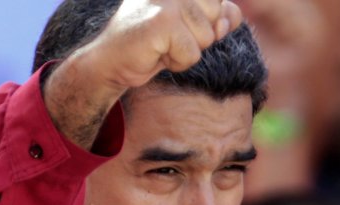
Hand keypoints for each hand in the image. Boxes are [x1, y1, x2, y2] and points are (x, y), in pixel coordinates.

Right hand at [86, 0, 242, 89]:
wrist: (108, 63)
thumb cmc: (147, 44)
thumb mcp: (186, 27)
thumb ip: (215, 17)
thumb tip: (231, 18)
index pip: (218, 2)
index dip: (209, 21)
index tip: (177, 28)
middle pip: (216, 17)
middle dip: (198, 37)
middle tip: (167, 39)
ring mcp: (166, 2)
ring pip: (206, 37)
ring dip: (186, 51)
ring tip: (160, 47)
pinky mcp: (162, 23)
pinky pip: (192, 54)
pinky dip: (177, 63)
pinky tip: (155, 55)